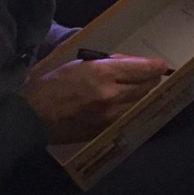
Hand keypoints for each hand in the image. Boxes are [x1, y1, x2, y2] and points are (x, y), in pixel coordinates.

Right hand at [19, 55, 167, 144]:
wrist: (33, 117)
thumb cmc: (51, 85)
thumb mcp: (78, 65)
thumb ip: (106, 64)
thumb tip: (128, 65)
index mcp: (102, 74)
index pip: (141, 69)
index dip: (155, 66)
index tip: (161, 65)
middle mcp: (111, 95)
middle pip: (146, 87)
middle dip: (152, 80)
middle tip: (153, 75)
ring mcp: (110, 116)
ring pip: (139, 103)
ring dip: (144, 95)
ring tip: (144, 88)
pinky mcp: (105, 130)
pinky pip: (127, 117)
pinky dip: (132, 108)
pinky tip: (130, 104)